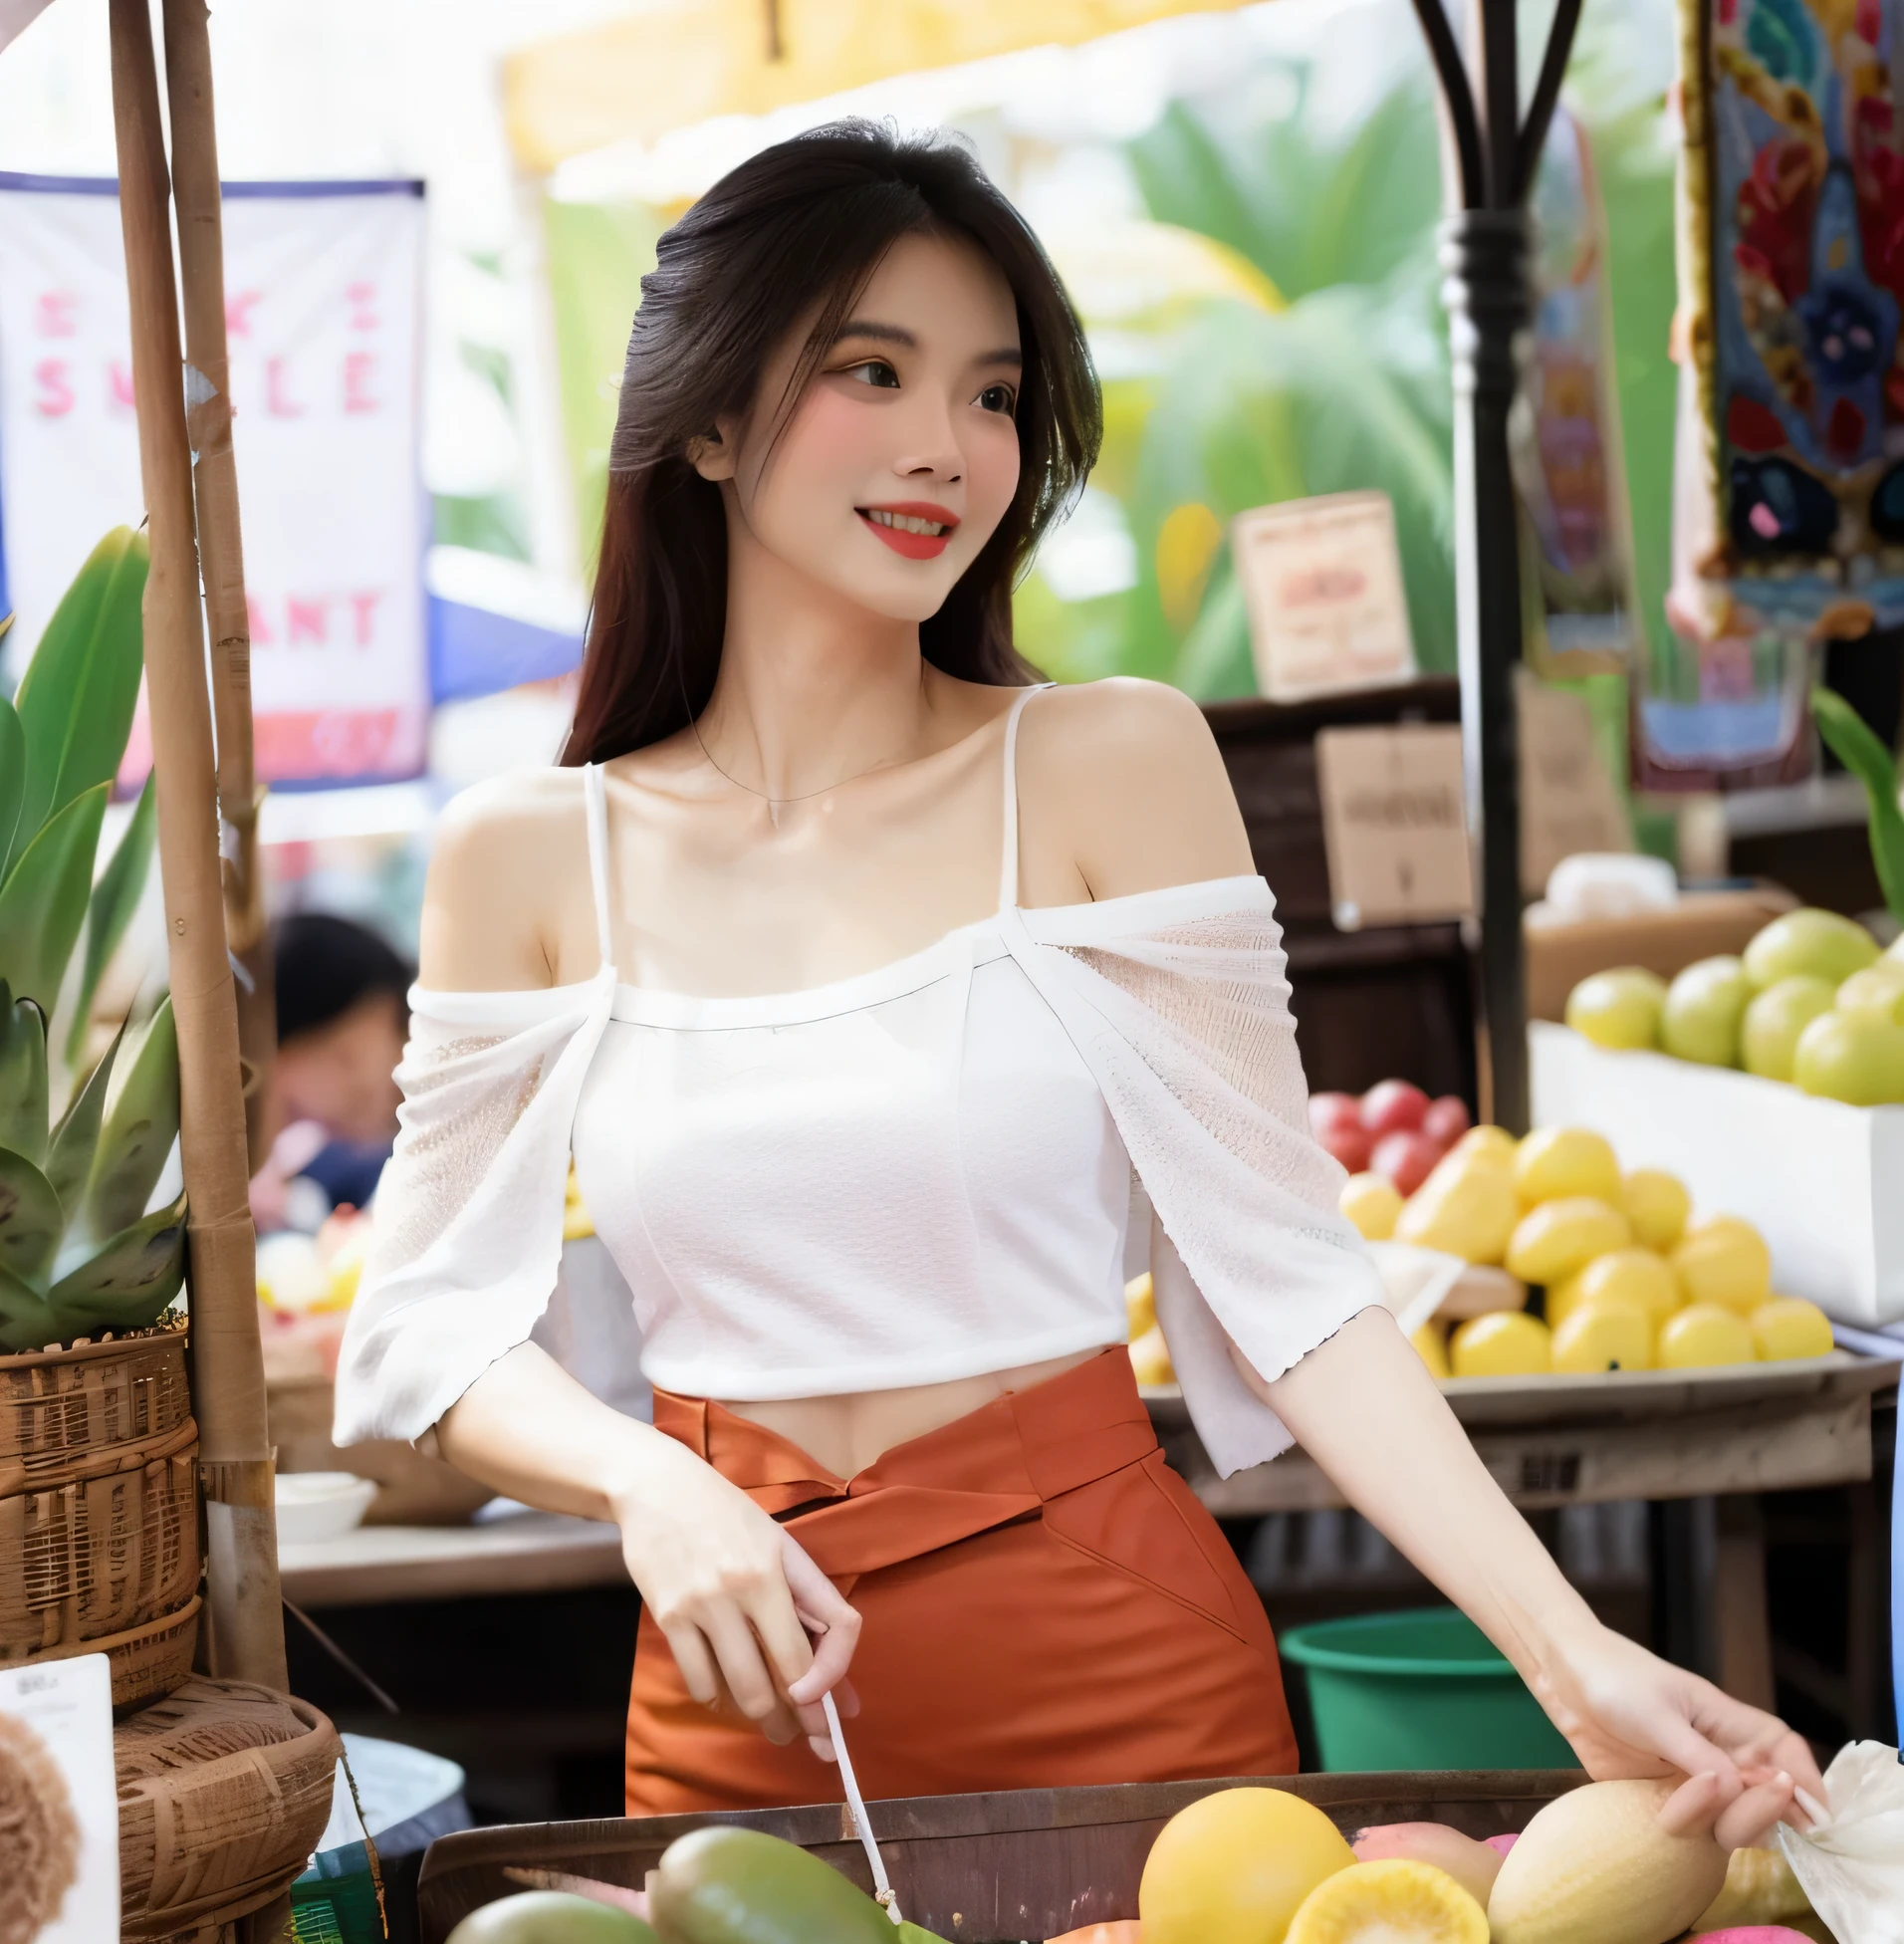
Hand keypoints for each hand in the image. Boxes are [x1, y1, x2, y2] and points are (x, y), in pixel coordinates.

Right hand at [609, 1435, 860, 1749]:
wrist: (656, 1486)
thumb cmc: (726, 1515)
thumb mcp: (778, 1544)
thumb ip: (809, 1604)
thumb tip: (837, 1677)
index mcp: (780, 1564)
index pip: (833, 1630)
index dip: (835, 1678)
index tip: (833, 1708)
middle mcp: (745, 1586)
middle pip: (782, 1677)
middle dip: (799, 1720)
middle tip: (804, 1738)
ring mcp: (703, 1604)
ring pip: (741, 1689)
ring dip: (761, 1718)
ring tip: (772, 1726)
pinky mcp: (668, 1617)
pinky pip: (700, 1682)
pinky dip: (717, 1698)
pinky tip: (726, 1694)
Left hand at [1534, 1620, 1825, 1847]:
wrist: (1564, 1678)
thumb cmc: (1613, 1679)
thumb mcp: (1658, 1714)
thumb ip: (1697, 1755)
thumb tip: (1735, 1789)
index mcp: (1726, 1722)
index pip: (1784, 1751)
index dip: (1805, 1782)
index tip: (1809, 1814)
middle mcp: (1718, 1755)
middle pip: (1767, 1798)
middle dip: (1755, 1812)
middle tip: (1723, 1806)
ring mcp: (1694, 1781)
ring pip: (1733, 1821)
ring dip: (1713, 1824)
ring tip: (1671, 1809)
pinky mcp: (1666, 1800)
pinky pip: (1695, 1830)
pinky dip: (1688, 1832)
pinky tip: (1663, 1820)